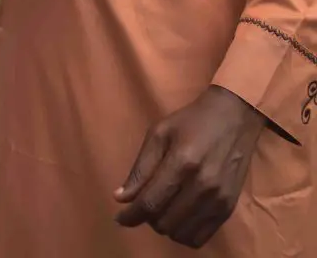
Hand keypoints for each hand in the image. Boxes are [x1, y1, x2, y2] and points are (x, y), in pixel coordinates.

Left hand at [114, 86, 265, 247]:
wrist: (234, 117)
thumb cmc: (191, 121)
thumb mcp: (160, 133)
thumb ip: (141, 168)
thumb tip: (121, 198)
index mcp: (182, 162)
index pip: (150, 203)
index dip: (131, 215)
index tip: (119, 218)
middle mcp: (202, 186)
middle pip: (164, 222)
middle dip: (147, 217)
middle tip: (146, 203)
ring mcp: (218, 200)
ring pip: (180, 234)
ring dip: (165, 226)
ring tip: (163, 208)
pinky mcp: (229, 208)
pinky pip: (200, 238)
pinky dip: (184, 233)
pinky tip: (179, 217)